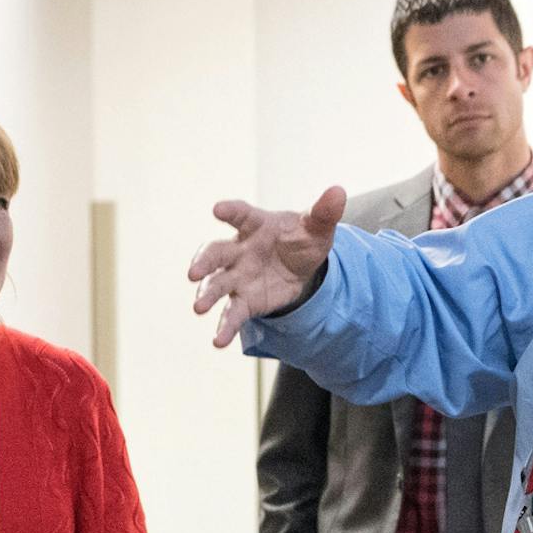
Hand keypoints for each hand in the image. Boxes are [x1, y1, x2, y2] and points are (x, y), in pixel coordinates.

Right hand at [188, 187, 346, 346]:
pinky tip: (218, 342)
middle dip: (203, 262)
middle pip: (216, 253)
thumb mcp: (317, 227)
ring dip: (206, 295)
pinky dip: (224, 327)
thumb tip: (338, 191)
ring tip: (198, 308)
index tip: (218, 209)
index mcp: (256, 224)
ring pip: (217, 284)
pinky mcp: (244, 300)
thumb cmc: (301, 239)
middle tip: (193, 273)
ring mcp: (238, 276)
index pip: (240, 214)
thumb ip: (324, 212)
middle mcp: (240, 250)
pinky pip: (232, 313)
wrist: (303, 268)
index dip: (229, 211)